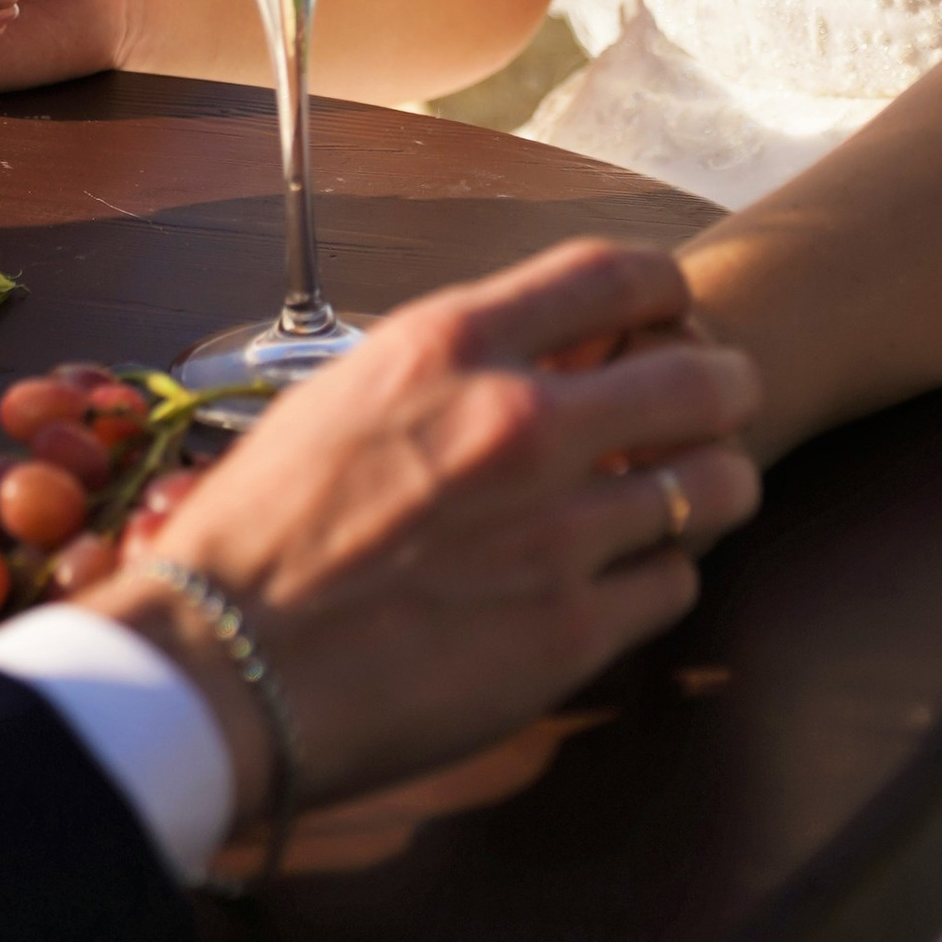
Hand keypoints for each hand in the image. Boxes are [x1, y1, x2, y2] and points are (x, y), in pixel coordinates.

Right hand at [90, 240, 761, 819]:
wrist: (218, 668)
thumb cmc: (259, 532)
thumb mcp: (348, 396)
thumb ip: (455, 367)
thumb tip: (541, 356)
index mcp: (453, 346)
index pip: (620, 274)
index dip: (668, 292)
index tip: (672, 315)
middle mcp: (518, 423)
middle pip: (704, 378)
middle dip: (723, 389)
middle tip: (712, 410)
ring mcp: (556, 531)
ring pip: (716, 485)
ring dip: (710, 487)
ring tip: (684, 497)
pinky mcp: (570, 632)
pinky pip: (676, 581)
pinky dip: (659, 575)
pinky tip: (620, 577)